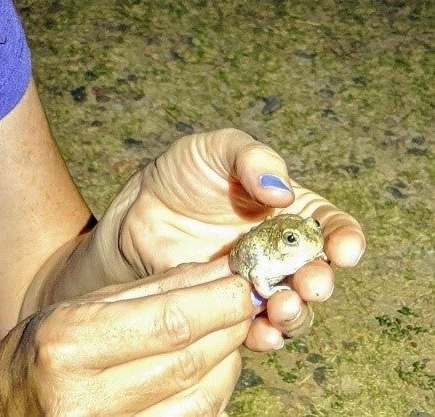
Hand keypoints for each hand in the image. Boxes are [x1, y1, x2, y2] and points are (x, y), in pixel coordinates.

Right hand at [0, 260, 253, 416]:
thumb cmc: (37, 355)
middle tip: (247, 302)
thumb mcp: (76, 309)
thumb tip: (214, 274)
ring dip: (226, 363)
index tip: (245, 283)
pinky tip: (210, 370)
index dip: (216, 303)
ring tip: (228, 333)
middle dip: (227, 328)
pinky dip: (211, 395)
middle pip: (186, 363)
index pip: (166, 324)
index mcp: (67, 345)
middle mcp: (86, 399)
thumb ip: (145, 294)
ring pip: (199, 402)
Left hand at [111, 128, 365, 347]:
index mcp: (294, 212)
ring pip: (294, 310)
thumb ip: (252, 159)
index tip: (344, 250)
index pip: (335, 229)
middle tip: (310, 283)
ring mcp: (261, 283)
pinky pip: (256, 330)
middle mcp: (285, 253)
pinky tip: (262, 333)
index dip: (346, 241)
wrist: (139, 206)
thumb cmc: (184, 172)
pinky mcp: (231, 308)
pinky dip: (264, 336)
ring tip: (281, 308)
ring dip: (295, 315)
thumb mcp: (216, 148)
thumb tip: (283, 192)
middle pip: (319, 275)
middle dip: (320, 282)